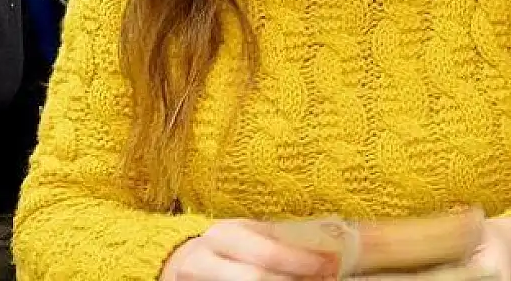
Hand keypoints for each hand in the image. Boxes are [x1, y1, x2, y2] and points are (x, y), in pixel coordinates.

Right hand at [162, 219, 339, 279]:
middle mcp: (207, 260)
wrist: (178, 261)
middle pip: (257, 279)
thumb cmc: (223, 246)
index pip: (269, 252)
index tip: (332, 264)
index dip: (304, 261)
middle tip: (323, 280)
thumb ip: (274, 238)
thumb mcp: (244, 233)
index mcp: (224, 235)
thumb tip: (323, 251)